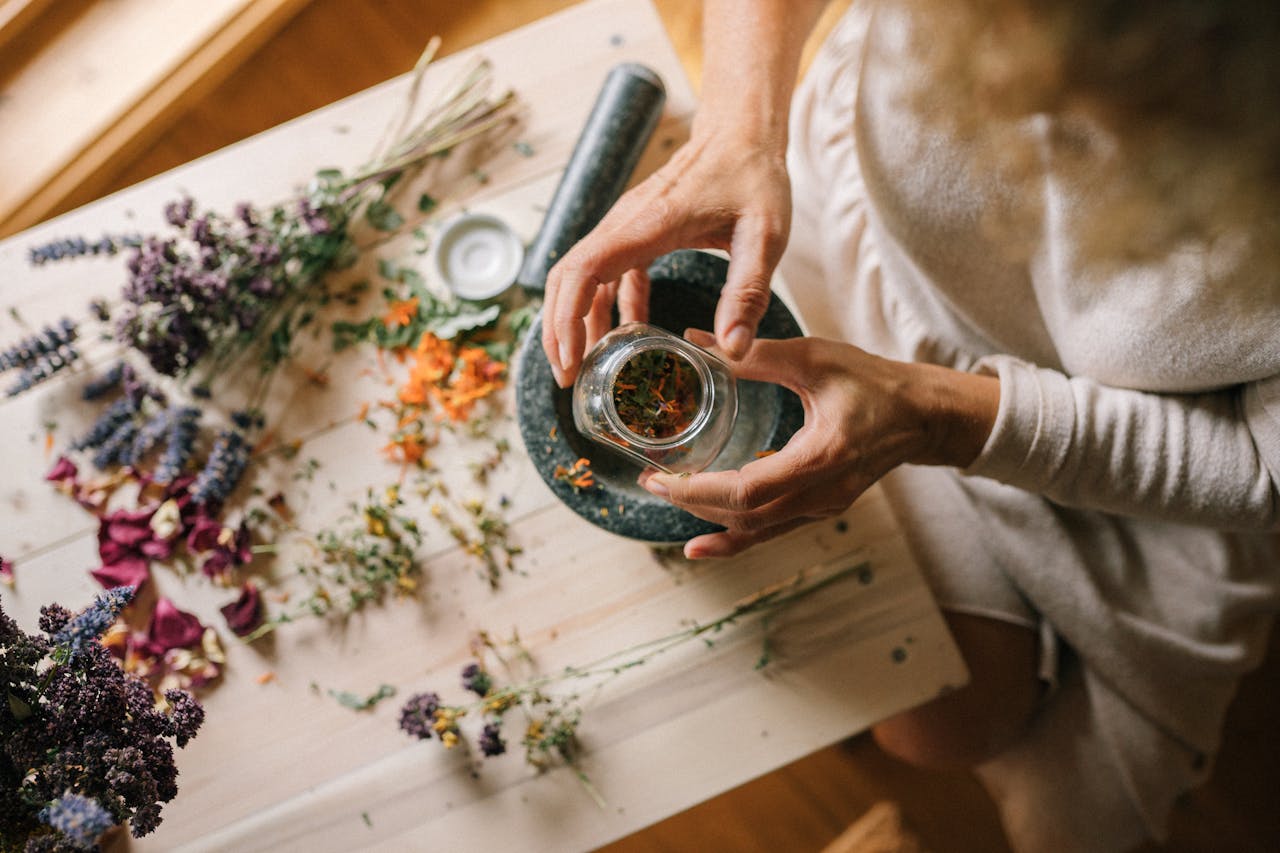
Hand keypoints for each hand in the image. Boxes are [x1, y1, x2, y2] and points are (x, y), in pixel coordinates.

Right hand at [541, 125, 791, 386]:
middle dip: (558, 330)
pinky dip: (605, 306)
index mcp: (648, 225)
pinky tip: (627, 334)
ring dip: (575, 321)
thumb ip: (748, 292)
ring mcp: (626, 226)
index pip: (583, 271)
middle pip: (566, 278)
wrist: (743, 134)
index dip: (566, 319)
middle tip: (569, 378)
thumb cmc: (753, 178)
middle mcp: (625, 223)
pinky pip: (607, 272)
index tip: (569, 359)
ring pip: (579, 276)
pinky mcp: (636, 231)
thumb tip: (733, 350)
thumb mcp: (764, 237)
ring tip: (586, 367)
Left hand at [640, 330, 1000, 557]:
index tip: (660, 476)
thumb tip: (696, 340)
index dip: (697, 490)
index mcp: (821, 458)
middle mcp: (822, 494)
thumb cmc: (876, 382)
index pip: (748, 492)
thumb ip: (755, 356)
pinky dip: (735, 533)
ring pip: (756, 530)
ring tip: (667, 497)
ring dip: (709, 518)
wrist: (924, 415)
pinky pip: (772, 529)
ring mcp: (823, 507)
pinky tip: (703, 536)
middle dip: (692, 503)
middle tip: (651, 480)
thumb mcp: (814, 359)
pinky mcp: (822, 507)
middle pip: (745, 517)